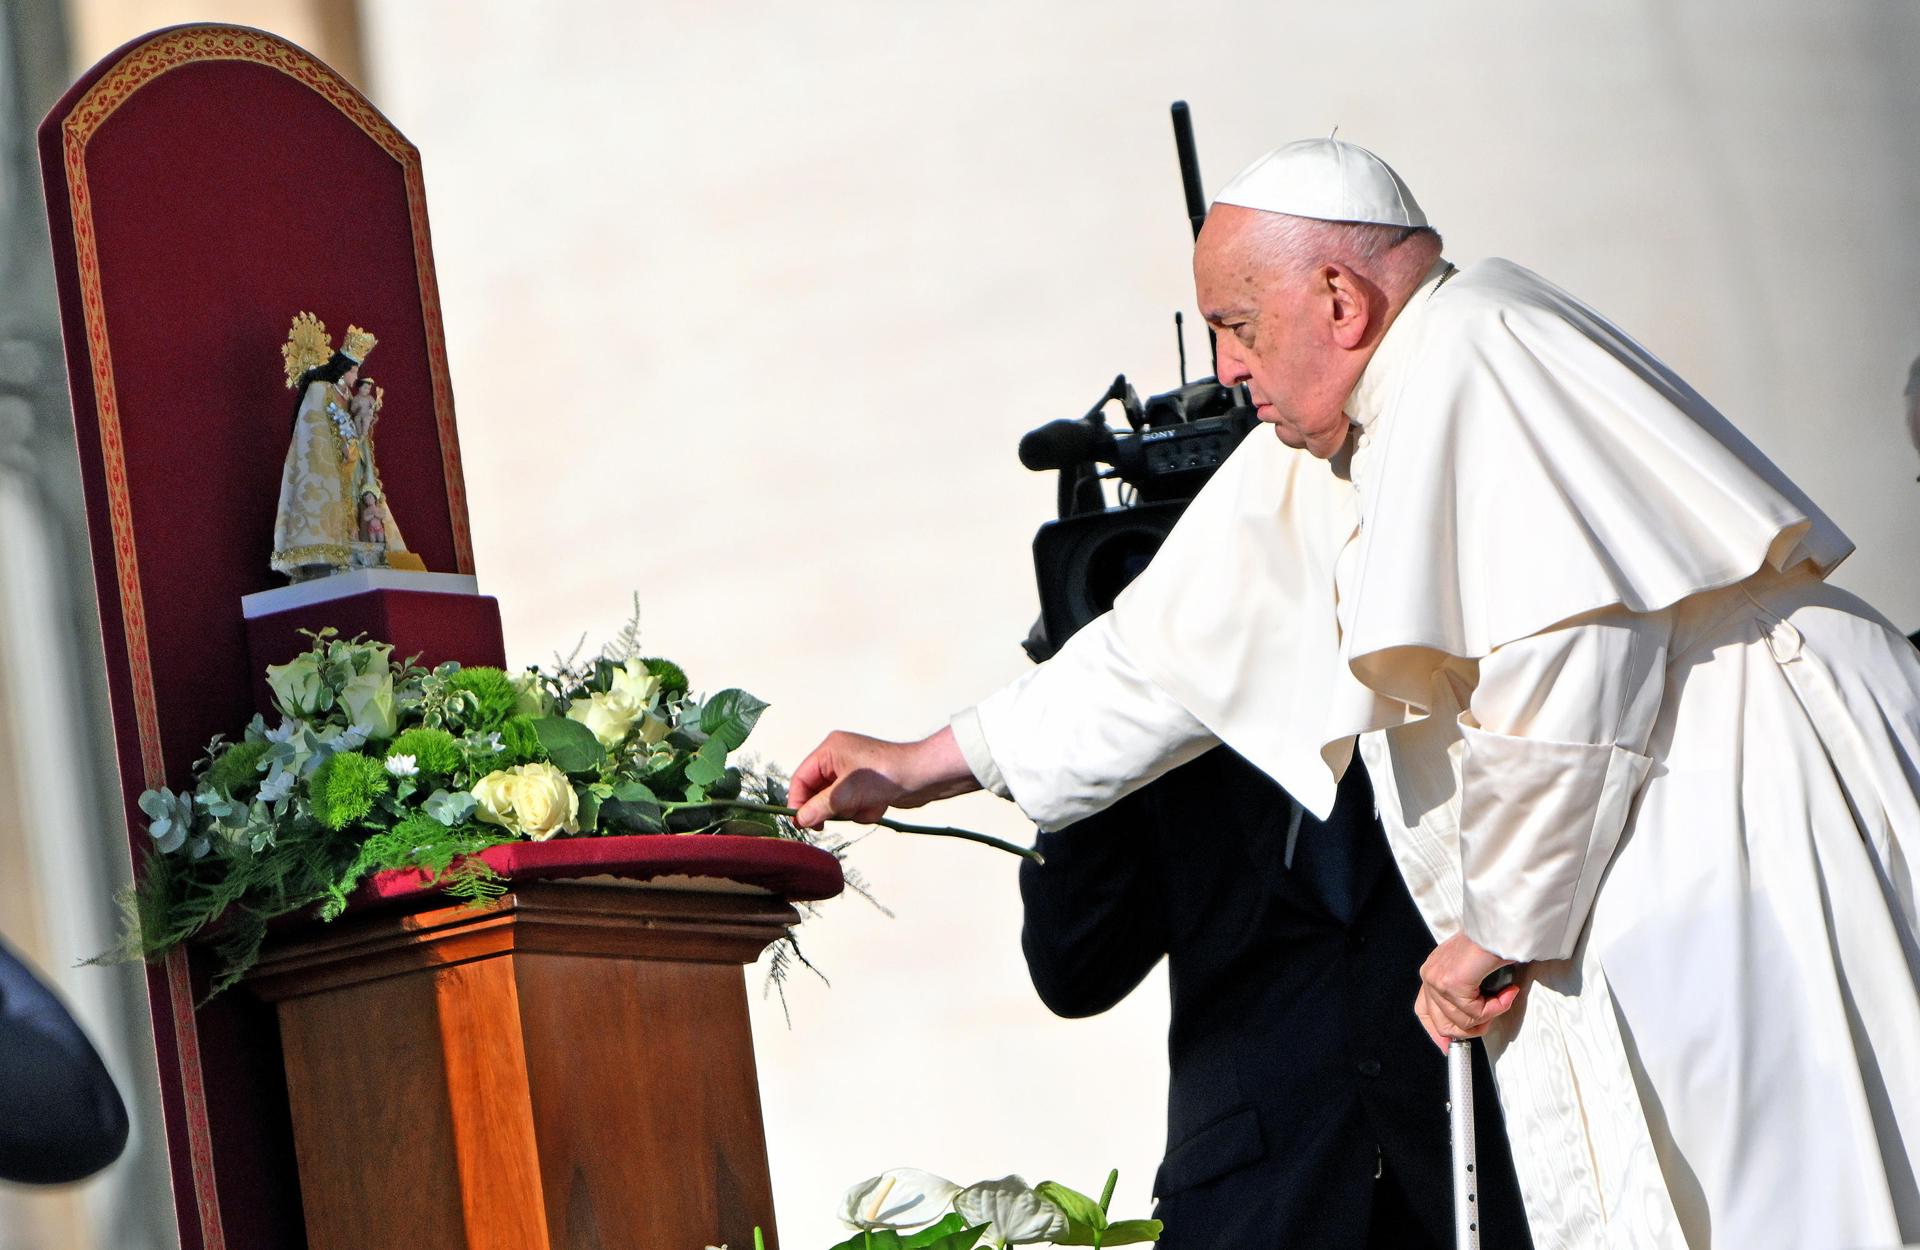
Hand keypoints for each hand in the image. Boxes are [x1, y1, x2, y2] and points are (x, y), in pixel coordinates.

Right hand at [787, 726, 977, 828]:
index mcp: (830, 750)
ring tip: (867, 804)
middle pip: (817, 792)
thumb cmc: (886, 774)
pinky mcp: (866, 785)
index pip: (801, 778)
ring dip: (851, 810)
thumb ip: (819, 807)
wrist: (923, 777)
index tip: (800, 824)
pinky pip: (853, 805)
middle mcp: (839, 758)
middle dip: (831, 807)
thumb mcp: (846, 793)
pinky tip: (879, 804)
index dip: (798, 802)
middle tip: (837, 817)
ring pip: (836, 803)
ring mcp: (853, 772)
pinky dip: (864, 810)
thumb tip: (800, 820)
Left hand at [1414, 932, 1521, 1050]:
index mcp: (1433, 972)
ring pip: (1464, 1020)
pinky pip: (1476, 1013)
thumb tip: (1467, 1028)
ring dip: (1491, 1014)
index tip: (1448, 1046)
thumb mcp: (1473, 973)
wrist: (1501, 926)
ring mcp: (1438, 979)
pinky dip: (1497, 1007)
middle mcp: (1430, 975)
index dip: (1436, 1032)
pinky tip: (1507, 992)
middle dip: (1472, 1028)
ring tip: (1504, 997)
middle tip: (1491, 1018)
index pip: (1424, 1011)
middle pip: (1443, 1023)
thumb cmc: (1492, 944)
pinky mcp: (1452, 983)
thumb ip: (1465, 998)